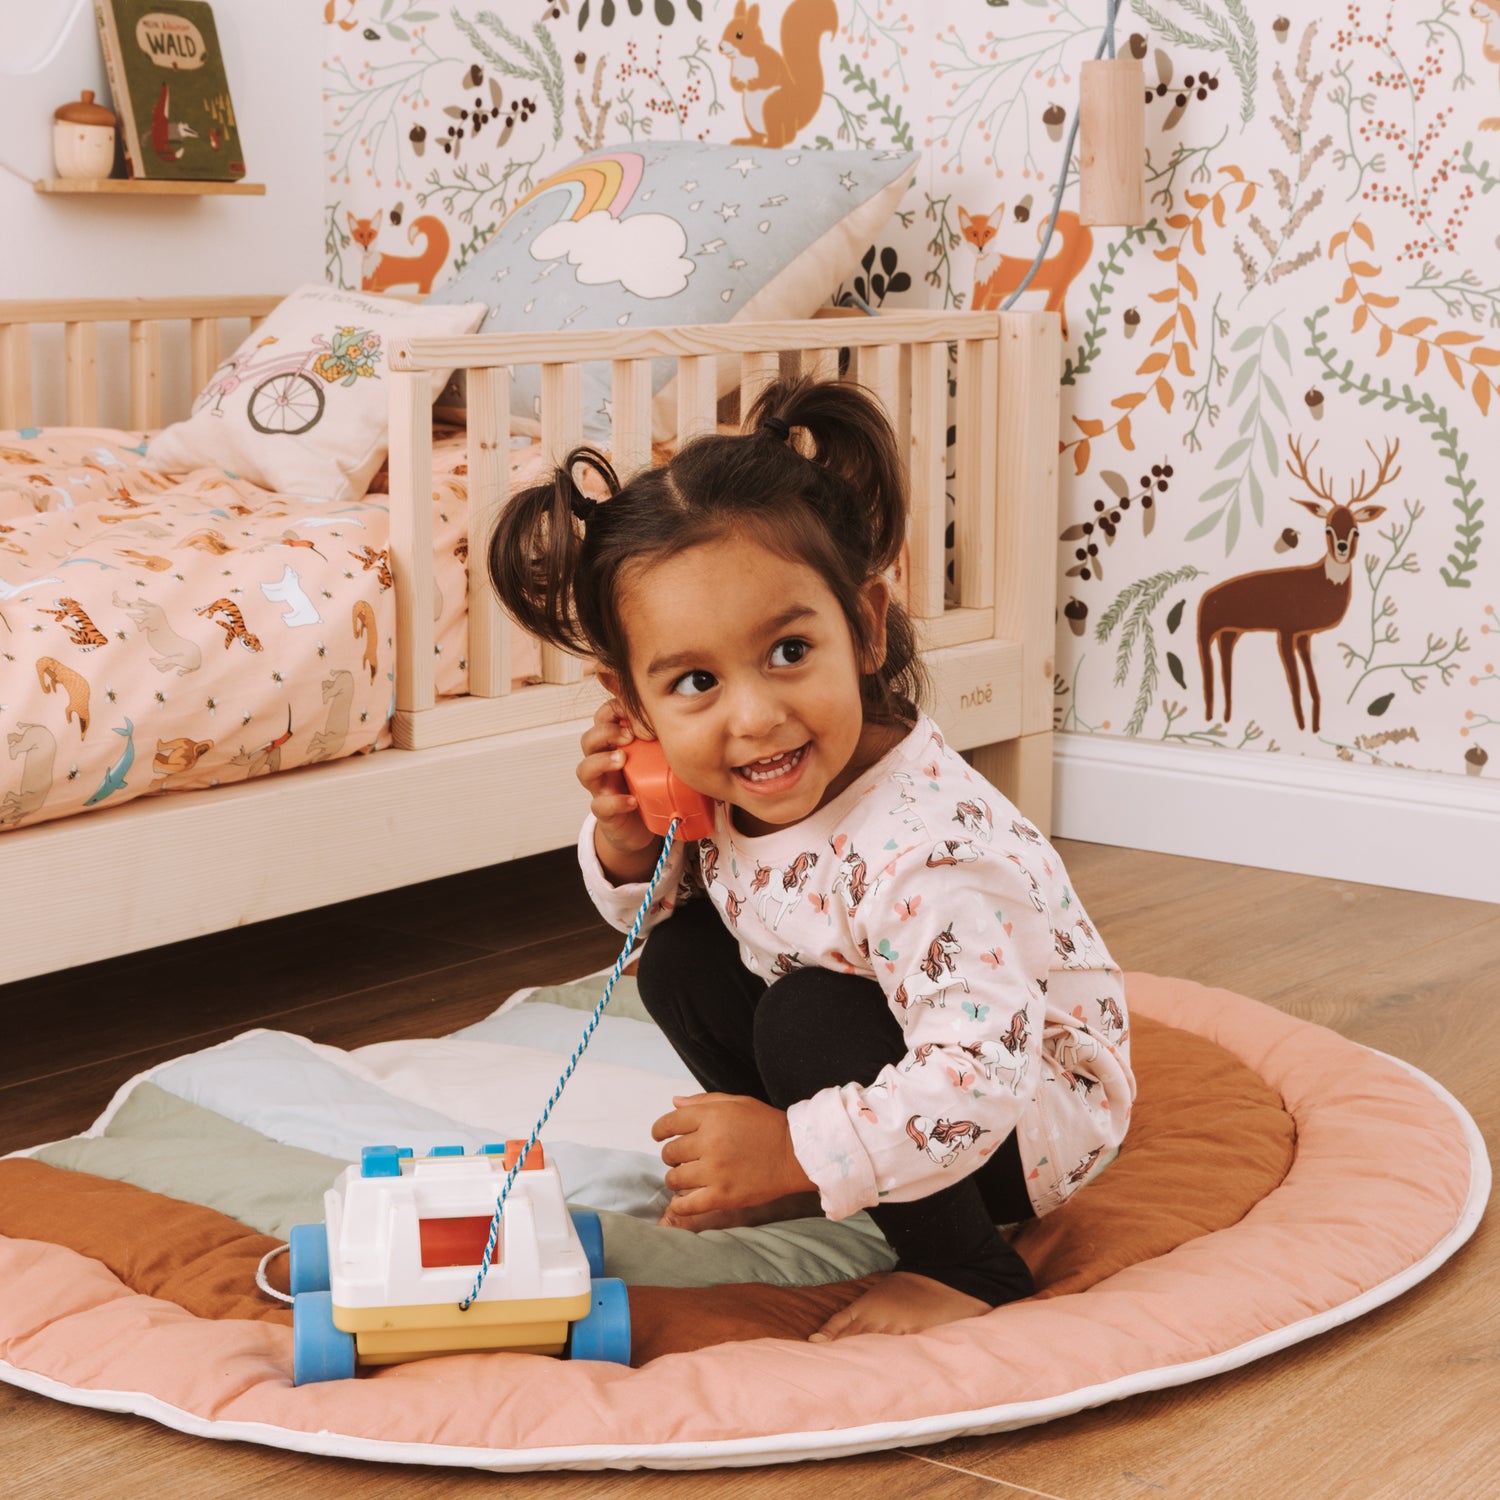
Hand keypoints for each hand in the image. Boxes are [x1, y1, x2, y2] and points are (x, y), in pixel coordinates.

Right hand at [578, 696, 659, 882]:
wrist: (641, 827)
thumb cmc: (649, 788)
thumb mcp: (658, 759)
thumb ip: (665, 741)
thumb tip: (694, 718)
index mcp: (615, 746)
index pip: (602, 719)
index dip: (611, 710)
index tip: (631, 709)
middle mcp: (603, 764)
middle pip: (588, 740)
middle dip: (605, 732)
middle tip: (629, 734)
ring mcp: (602, 788)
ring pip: (585, 770)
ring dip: (601, 761)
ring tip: (622, 760)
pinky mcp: (605, 812)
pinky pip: (600, 805)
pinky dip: (614, 802)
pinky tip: (631, 801)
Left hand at [651, 1093, 816, 1217]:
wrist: (795, 1154)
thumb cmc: (766, 1125)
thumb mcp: (737, 1103)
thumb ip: (703, 1102)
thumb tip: (674, 1102)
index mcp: (711, 1117)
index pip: (669, 1123)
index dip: (660, 1130)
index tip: (660, 1136)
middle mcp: (710, 1142)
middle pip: (670, 1152)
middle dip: (673, 1154)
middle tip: (685, 1157)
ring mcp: (715, 1171)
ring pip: (674, 1178)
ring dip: (676, 1177)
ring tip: (689, 1175)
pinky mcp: (723, 1195)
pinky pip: (687, 1205)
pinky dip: (679, 1205)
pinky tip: (680, 1201)